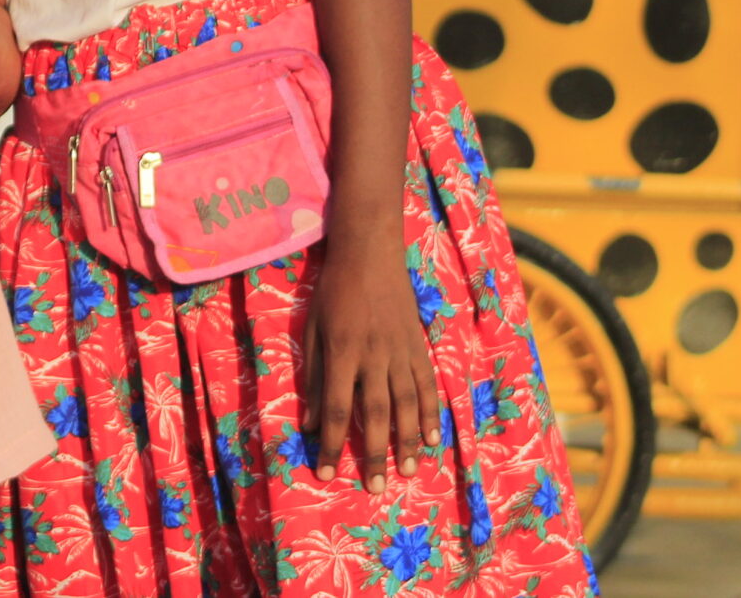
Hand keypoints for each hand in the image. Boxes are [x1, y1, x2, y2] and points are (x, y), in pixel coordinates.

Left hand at [302, 242, 443, 494]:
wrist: (370, 254)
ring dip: (407, 441)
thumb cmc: (333, 291)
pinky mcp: (419, 346)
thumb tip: (310, 423)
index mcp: (342, 351)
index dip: (332, 444)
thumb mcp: (312, 329)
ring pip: (407, 404)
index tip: (327, 473)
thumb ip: (313, 376)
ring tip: (407, 472)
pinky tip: (430, 438)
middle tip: (376, 487)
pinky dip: (430, 413)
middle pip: (376, 413)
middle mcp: (374, 356)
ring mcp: (401, 351)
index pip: (338, 408)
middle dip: (375, 453)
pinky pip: (427, 385)